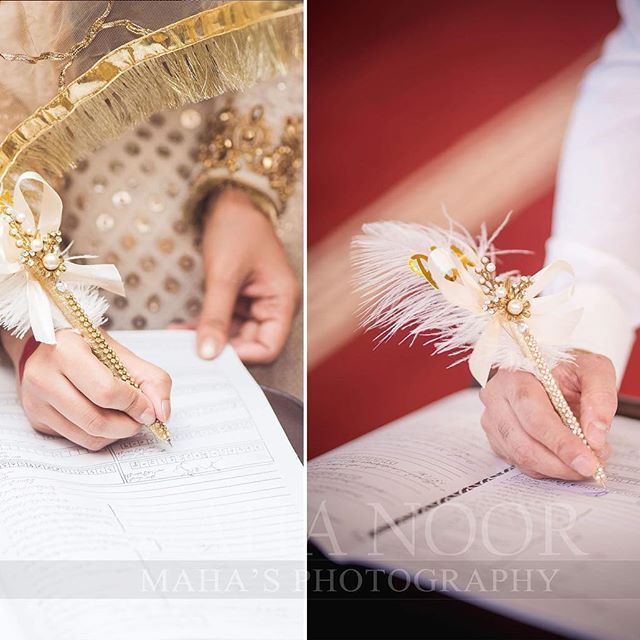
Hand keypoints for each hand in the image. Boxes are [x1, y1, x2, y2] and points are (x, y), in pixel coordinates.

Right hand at [3, 329, 171, 450]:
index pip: (106, 391)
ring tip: (128, 419)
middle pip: (95, 420)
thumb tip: (162, 414)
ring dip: (117, 433)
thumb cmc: (89, 349)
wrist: (49, 348)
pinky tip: (108, 419)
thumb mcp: (123, 353)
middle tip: (142, 418)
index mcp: (66, 351)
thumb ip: (152, 380)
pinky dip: (101, 436)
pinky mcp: (37, 420)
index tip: (149, 408)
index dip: (134, 404)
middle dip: (129, 425)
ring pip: (87, 436)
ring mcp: (36, 401)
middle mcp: (43, 377)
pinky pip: (77, 440)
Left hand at [171, 188, 299, 363]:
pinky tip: (182, 328)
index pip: (269, 346)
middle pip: (251, 343)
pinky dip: (204, 325)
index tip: (213, 357)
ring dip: (208, 337)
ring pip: (234, 334)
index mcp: (282, 300)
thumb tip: (208, 353)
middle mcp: (272, 305)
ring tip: (180, 340)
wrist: (230, 200)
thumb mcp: (224, 275)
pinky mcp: (239, 298)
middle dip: (221, 348)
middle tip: (190, 353)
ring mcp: (255, 302)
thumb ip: (216, 317)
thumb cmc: (237, 230)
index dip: (244, 356)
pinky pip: (223, 320)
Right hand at [479, 352, 616, 479]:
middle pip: (523, 442)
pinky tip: (564, 459)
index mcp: (515, 376)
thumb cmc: (568, 369)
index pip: (534, 415)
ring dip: (555, 468)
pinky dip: (546, 468)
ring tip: (583, 461)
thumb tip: (595, 438)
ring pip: (520, 456)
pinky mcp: (496, 437)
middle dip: (560, 462)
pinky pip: (519, 462)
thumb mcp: (593, 370)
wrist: (550, 371)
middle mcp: (496, 398)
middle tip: (591, 468)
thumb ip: (599, 398)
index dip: (560, 442)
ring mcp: (492, 419)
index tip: (587, 460)